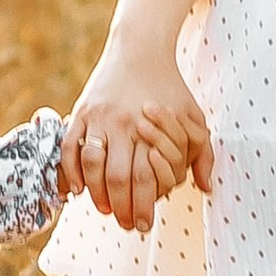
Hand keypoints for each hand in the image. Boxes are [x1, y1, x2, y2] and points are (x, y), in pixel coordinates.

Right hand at [62, 38, 213, 233]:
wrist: (140, 51)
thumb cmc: (170, 89)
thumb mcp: (194, 118)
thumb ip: (202, 153)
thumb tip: (205, 187)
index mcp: (152, 129)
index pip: (146, 178)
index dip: (144, 206)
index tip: (144, 224)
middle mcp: (124, 125)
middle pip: (118, 178)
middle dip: (121, 207)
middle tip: (125, 224)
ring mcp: (100, 118)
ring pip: (92, 165)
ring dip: (96, 194)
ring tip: (105, 209)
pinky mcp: (81, 112)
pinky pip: (69, 147)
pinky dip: (70, 171)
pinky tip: (77, 190)